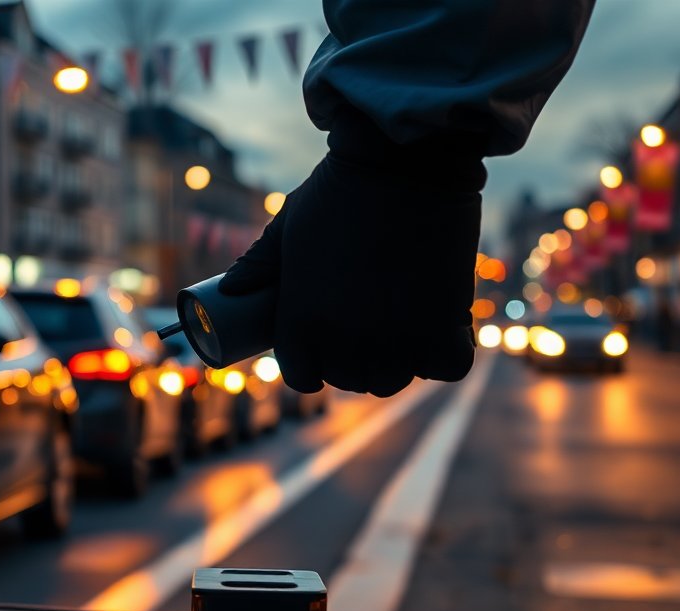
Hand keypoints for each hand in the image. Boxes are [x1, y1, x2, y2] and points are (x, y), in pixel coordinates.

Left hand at [219, 129, 484, 397]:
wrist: (403, 162)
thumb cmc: (338, 191)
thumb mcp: (287, 226)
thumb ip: (259, 263)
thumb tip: (232, 287)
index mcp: (301, 323)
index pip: (301, 377)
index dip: (309, 366)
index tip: (320, 351)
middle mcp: (346, 341)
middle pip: (347, 380)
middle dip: (350, 363)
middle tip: (361, 334)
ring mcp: (398, 338)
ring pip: (393, 380)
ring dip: (394, 363)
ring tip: (396, 332)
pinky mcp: (447, 326)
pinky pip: (447, 367)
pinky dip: (443, 355)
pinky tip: (438, 331)